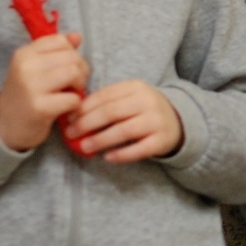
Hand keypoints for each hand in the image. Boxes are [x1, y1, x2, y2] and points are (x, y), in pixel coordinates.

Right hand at [0, 33, 87, 151]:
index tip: (67, 68)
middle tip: (73, 86)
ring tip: (71, 95)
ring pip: (74, 74)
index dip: (72, 54)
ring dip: (79, 87)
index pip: (61, 41)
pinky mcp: (40, 108)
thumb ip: (55, 51)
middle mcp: (25, 67)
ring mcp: (31, 87)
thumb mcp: (35, 69)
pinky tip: (67, 110)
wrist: (6, 128)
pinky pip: (73, 98)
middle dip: (81, 72)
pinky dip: (76, 105)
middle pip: (72, 57)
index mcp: (24, 54)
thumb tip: (76, 36)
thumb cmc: (25, 96)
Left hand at [68, 80, 184, 162]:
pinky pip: (139, 149)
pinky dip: (121, 154)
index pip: (105, 96)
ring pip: (124, 130)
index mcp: (136, 87)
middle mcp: (148, 101)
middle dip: (87, 123)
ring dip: (101, 140)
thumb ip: (105, 102)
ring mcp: (156, 121)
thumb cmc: (142, 110)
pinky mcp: (162, 140)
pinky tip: (107, 157)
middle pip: (112, 112)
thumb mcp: (127, 98)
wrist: (177, 121)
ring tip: (84, 147)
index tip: (69, 118)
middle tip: (71, 134)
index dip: (84, 108)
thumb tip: (73, 114)